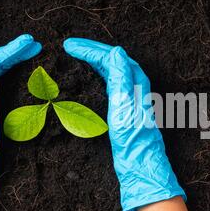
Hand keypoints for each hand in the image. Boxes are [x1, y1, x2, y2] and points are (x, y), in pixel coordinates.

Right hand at [63, 38, 185, 210]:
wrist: (140, 164)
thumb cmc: (132, 140)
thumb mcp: (124, 109)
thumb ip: (121, 80)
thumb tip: (115, 52)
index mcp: (136, 84)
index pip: (112, 57)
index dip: (91, 49)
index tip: (70, 46)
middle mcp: (136, 86)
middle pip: (113, 59)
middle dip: (92, 50)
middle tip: (70, 45)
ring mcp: (131, 96)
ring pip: (113, 69)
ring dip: (95, 59)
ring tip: (77, 53)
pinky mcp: (126, 106)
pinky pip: (112, 81)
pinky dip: (101, 72)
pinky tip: (93, 73)